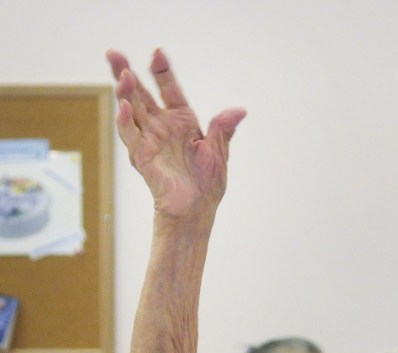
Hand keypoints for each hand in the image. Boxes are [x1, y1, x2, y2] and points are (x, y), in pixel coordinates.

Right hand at [106, 49, 245, 218]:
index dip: (162, 72)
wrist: (197, 209)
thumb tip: (240, 110)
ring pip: (131, 110)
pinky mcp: (141, 156)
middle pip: (141, 94)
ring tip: (122, 75)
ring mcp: (150, 140)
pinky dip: (125, 121)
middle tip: (114, 53)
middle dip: (126, 73)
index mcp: (182, 121)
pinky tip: (122, 106)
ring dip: (124, 92)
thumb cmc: (207, 184)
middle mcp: (162, 126)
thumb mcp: (218, 152)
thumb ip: (223, 128)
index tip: (157, 53)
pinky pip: (130, 135)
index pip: (169, 89)